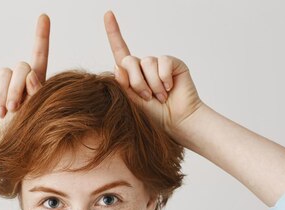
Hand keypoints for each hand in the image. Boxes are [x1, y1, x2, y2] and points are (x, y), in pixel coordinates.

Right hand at [0, 13, 50, 146]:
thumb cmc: (16, 130)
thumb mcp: (31, 114)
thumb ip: (35, 94)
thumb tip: (32, 74)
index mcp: (34, 82)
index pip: (39, 55)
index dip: (41, 36)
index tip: (44, 17)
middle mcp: (18, 76)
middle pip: (23, 67)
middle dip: (18, 89)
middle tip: (13, 109)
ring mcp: (2, 76)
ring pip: (7, 74)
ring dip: (4, 95)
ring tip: (2, 113)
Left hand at [103, 10, 202, 136]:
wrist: (176, 121)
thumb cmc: (154, 116)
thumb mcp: (132, 102)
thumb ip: (123, 85)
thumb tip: (117, 64)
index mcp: (130, 74)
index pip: (119, 50)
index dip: (113, 32)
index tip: (108, 14)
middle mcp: (143, 66)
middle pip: (129, 61)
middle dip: (135, 82)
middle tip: (146, 97)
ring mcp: (158, 64)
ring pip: (146, 63)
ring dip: (152, 84)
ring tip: (160, 97)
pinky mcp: (172, 63)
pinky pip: (163, 62)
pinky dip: (164, 78)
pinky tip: (170, 88)